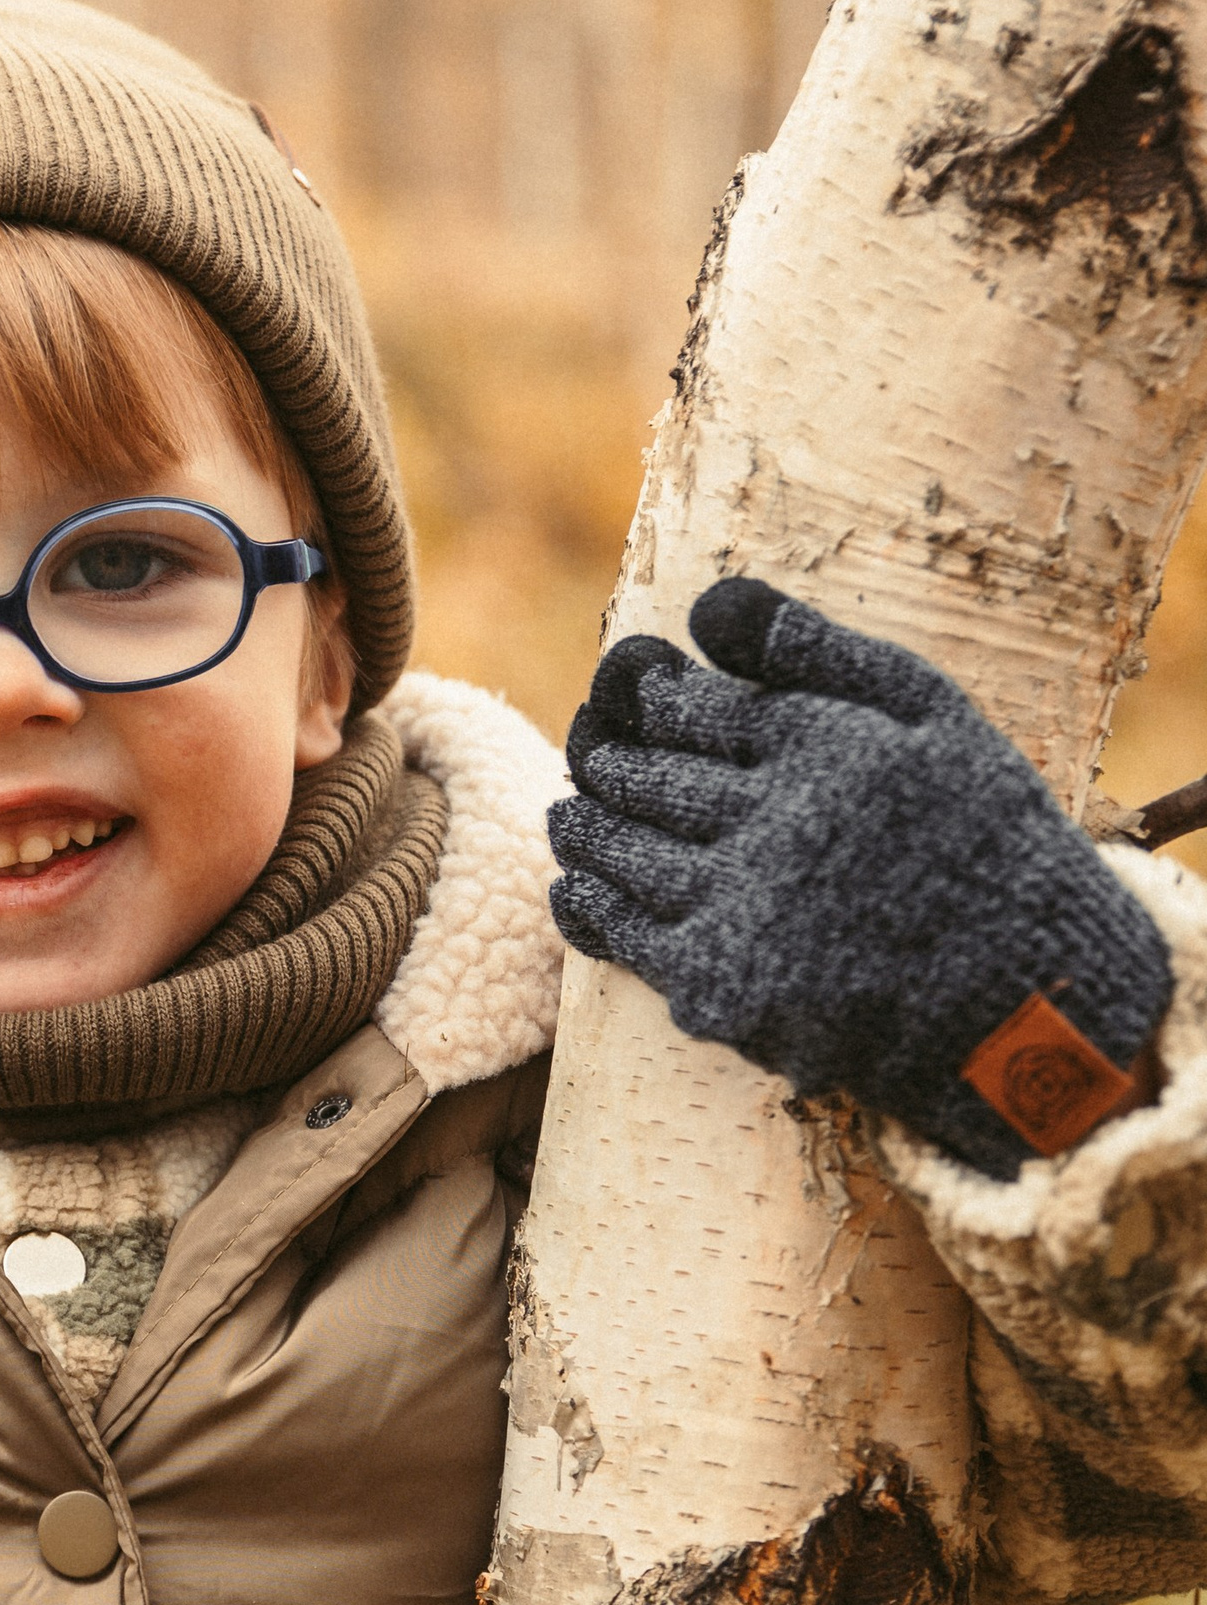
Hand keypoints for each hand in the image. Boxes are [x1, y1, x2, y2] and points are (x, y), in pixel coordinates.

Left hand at [549, 577, 1170, 1176]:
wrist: (1033, 1000)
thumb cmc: (988, 840)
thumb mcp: (933, 718)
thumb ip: (820, 652)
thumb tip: (707, 604)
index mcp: (823, 746)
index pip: (687, 707)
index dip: (647, 695)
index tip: (635, 691)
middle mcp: (775, 823)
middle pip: (644, 779)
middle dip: (604, 759)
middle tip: (586, 750)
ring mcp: (742, 910)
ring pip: (621, 855)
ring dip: (584, 829)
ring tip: (571, 815)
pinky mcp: (724, 989)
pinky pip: (626, 938)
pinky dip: (588, 906)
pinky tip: (575, 889)